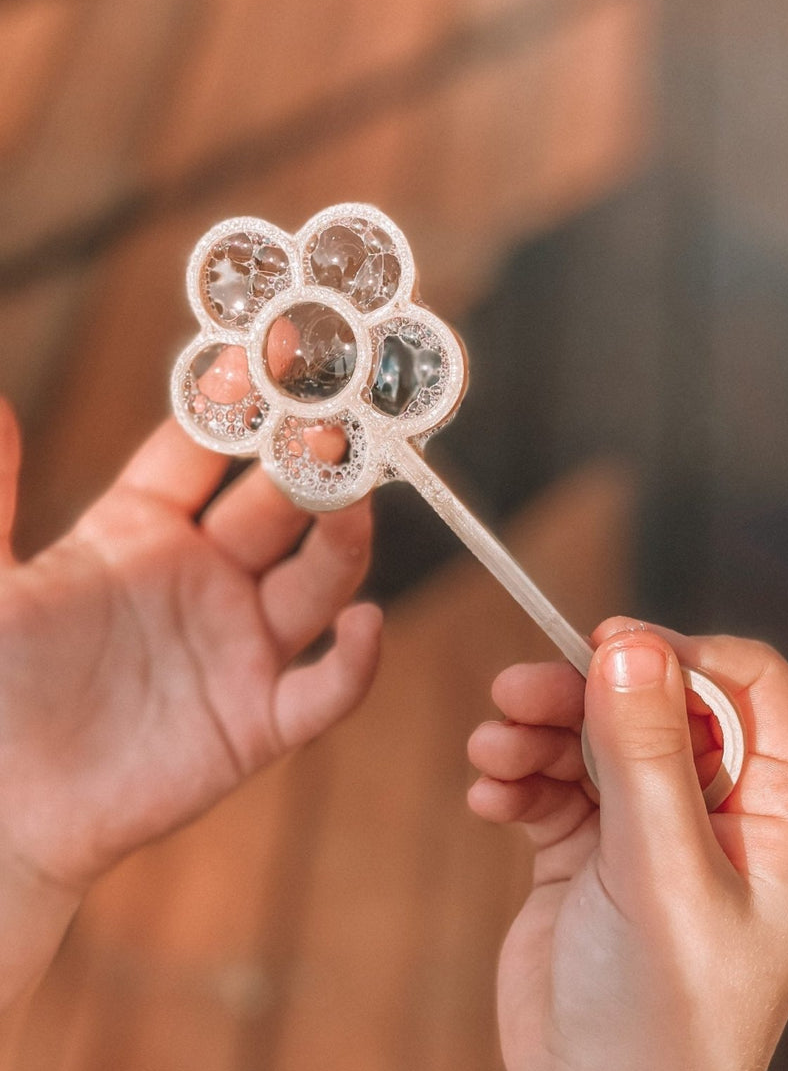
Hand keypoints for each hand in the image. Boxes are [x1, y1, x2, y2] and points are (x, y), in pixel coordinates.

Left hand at [0, 400, 380, 1004]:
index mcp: (140, 530)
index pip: (202, 449)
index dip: (233, 402)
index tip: (268, 349)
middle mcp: (204, 577)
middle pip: (276, 502)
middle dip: (310, 454)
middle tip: (338, 408)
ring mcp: (238, 647)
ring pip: (316, 580)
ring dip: (343, 537)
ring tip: (355, 494)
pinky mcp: (258, 721)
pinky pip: (324, 689)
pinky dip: (355, 663)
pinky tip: (364, 627)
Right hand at [467, 617, 787, 1070]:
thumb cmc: (667, 1018)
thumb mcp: (661, 874)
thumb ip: (645, 753)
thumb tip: (629, 644)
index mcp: (784, 810)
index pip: (749, 683)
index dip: (681, 653)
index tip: (606, 645)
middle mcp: (726, 809)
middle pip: (658, 700)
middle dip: (585, 692)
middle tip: (515, 690)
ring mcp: (655, 830)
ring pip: (597, 734)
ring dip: (538, 732)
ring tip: (491, 752)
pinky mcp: (593, 854)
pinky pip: (555, 782)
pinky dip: (519, 779)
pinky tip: (489, 797)